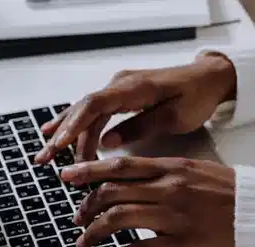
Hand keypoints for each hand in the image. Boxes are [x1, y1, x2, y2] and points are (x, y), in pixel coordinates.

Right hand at [34, 53, 236, 163]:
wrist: (209, 78)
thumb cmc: (197, 96)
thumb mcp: (176, 116)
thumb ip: (141, 126)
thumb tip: (107, 142)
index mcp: (134, 87)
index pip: (95, 105)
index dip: (74, 126)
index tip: (60, 145)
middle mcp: (121, 84)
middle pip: (83, 109)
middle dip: (63, 136)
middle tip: (45, 159)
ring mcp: (119, 88)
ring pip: (85, 111)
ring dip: (66, 133)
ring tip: (45, 154)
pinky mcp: (121, 95)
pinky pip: (93, 110)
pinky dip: (75, 123)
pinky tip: (56, 133)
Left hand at [60, 156, 235, 246]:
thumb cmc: (232, 192)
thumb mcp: (197, 169)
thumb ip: (166, 172)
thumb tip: (137, 177)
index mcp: (172, 168)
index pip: (121, 166)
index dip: (89, 170)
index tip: (69, 175)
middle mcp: (169, 188)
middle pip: (113, 192)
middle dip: (87, 205)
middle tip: (77, 216)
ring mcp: (173, 216)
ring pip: (119, 219)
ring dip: (94, 231)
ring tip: (84, 240)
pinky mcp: (181, 243)